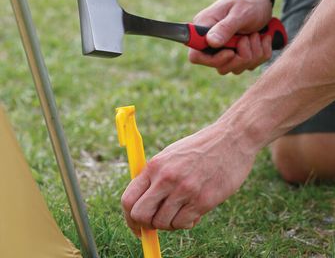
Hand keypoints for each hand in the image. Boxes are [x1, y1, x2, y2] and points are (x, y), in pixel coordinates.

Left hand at [121, 121, 255, 233]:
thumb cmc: (199, 148)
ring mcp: (184, 190)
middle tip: (156, 222)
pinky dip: (185, 222)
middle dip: (146, 224)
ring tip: (180, 210)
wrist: (230, 139)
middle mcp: (166, 178)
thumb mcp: (171, 155)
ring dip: (169, 223)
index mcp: (155, 165)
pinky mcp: (203, 200)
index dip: (129, 217)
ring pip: (163, 223)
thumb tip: (143, 203)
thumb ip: (155, 177)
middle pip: (140, 215)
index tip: (136, 225)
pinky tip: (194, 211)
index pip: (128, 199)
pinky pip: (184, 223)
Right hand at [189, 0, 272, 74]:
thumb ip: (225, 28)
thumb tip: (211, 42)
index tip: (231, 52)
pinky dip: (261, 54)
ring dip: (253, 54)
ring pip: (235, 68)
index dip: (213, 60)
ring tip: (257, 35)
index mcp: (204, 30)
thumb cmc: (249, 2)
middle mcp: (211, 43)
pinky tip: (262, 38)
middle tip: (250, 37)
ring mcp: (224, 51)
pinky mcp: (237, 56)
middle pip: (220, 67)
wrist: (261, 0)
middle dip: (240, 57)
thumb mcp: (239, 12)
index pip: (196, 56)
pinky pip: (249, 66)